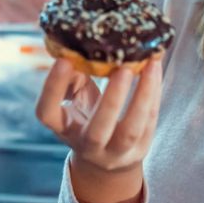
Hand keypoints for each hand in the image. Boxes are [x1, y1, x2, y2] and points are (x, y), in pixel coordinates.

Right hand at [36, 58, 162, 202]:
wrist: (106, 157)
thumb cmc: (87, 115)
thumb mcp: (76, 98)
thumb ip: (76, 75)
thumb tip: (84, 45)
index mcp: (63, 128)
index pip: (47, 114)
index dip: (52, 88)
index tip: (64, 59)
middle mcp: (88, 146)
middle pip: (98, 131)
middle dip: (112, 99)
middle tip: (123, 67)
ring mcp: (115, 153)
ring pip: (131, 130)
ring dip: (142, 96)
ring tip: (151, 65)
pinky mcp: (140, 149)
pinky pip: (149, 122)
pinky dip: (154, 95)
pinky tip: (156, 72)